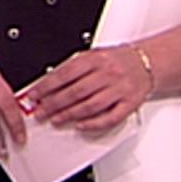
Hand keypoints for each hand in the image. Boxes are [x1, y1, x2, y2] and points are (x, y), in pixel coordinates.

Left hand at [25, 46, 152, 132]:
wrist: (147, 62)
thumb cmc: (116, 60)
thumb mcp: (92, 56)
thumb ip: (72, 69)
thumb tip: (47, 84)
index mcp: (95, 59)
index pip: (64, 74)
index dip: (45, 87)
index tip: (33, 96)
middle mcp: (108, 73)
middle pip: (75, 92)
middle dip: (53, 104)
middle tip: (40, 112)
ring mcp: (120, 89)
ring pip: (90, 106)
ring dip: (69, 115)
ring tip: (55, 119)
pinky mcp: (130, 104)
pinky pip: (111, 117)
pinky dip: (94, 123)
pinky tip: (80, 126)